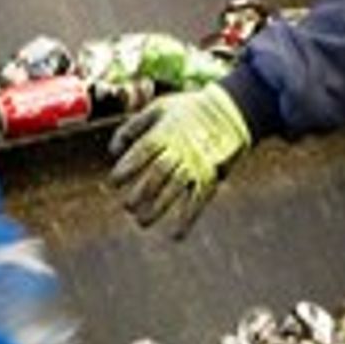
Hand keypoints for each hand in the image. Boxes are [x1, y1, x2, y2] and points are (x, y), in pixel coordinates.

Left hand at [108, 86, 251, 234]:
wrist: (230, 111)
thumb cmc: (188, 109)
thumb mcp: (159, 107)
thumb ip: (133, 126)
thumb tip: (114, 150)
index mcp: (166, 132)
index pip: (141, 153)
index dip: (125, 169)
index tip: (114, 183)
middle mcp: (180, 150)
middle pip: (157, 174)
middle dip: (140, 193)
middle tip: (128, 206)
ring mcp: (196, 164)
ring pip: (175, 189)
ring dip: (158, 208)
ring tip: (142, 222)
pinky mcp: (211, 176)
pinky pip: (199, 200)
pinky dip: (188, 220)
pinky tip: (176, 236)